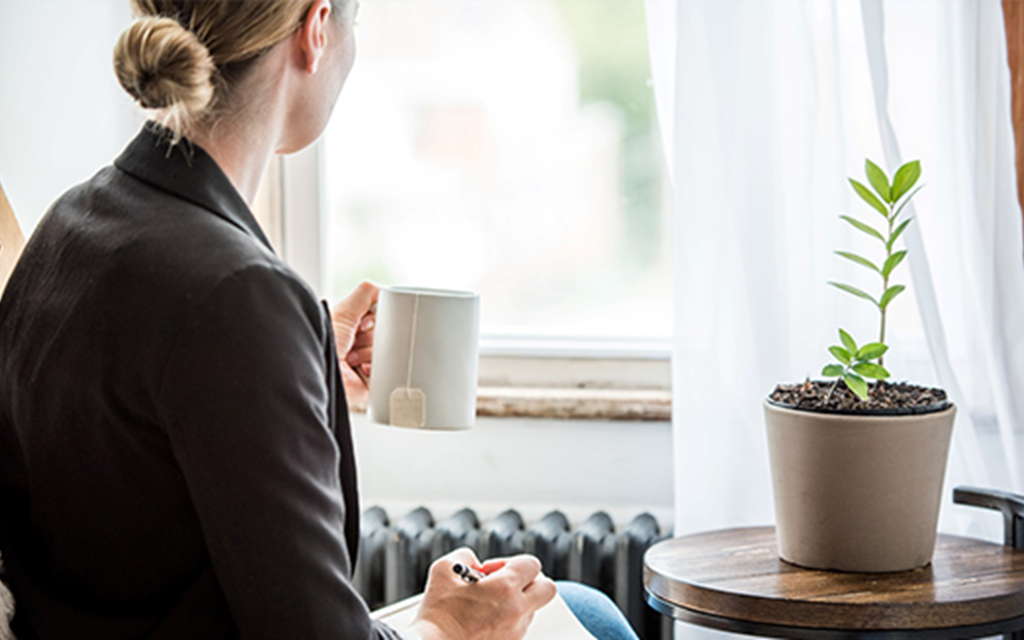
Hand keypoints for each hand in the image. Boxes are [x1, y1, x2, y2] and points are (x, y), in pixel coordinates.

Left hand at [330, 281, 377, 407]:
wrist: (323, 373)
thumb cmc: (324, 343)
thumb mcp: (345, 311)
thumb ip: (365, 294)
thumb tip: (383, 289)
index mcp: (349, 328)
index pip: (376, 317)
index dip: (371, 319)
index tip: (362, 323)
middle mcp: (356, 345)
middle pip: (383, 333)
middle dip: (370, 336)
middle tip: (353, 341)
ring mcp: (363, 363)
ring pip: (386, 351)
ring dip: (369, 353)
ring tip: (352, 359)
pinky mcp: (370, 381)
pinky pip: (387, 370)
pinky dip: (375, 368)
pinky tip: (360, 369)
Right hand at [409, 548, 556, 639]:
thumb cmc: (437, 616)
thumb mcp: (443, 570)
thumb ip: (465, 556)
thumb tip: (473, 561)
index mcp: (505, 589)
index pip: (532, 564)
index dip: (511, 562)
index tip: (491, 571)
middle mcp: (517, 611)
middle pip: (547, 589)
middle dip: (530, 581)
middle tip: (507, 583)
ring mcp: (515, 633)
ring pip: (532, 610)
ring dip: (517, 602)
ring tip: (488, 605)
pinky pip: (518, 629)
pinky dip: (508, 622)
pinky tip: (484, 621)